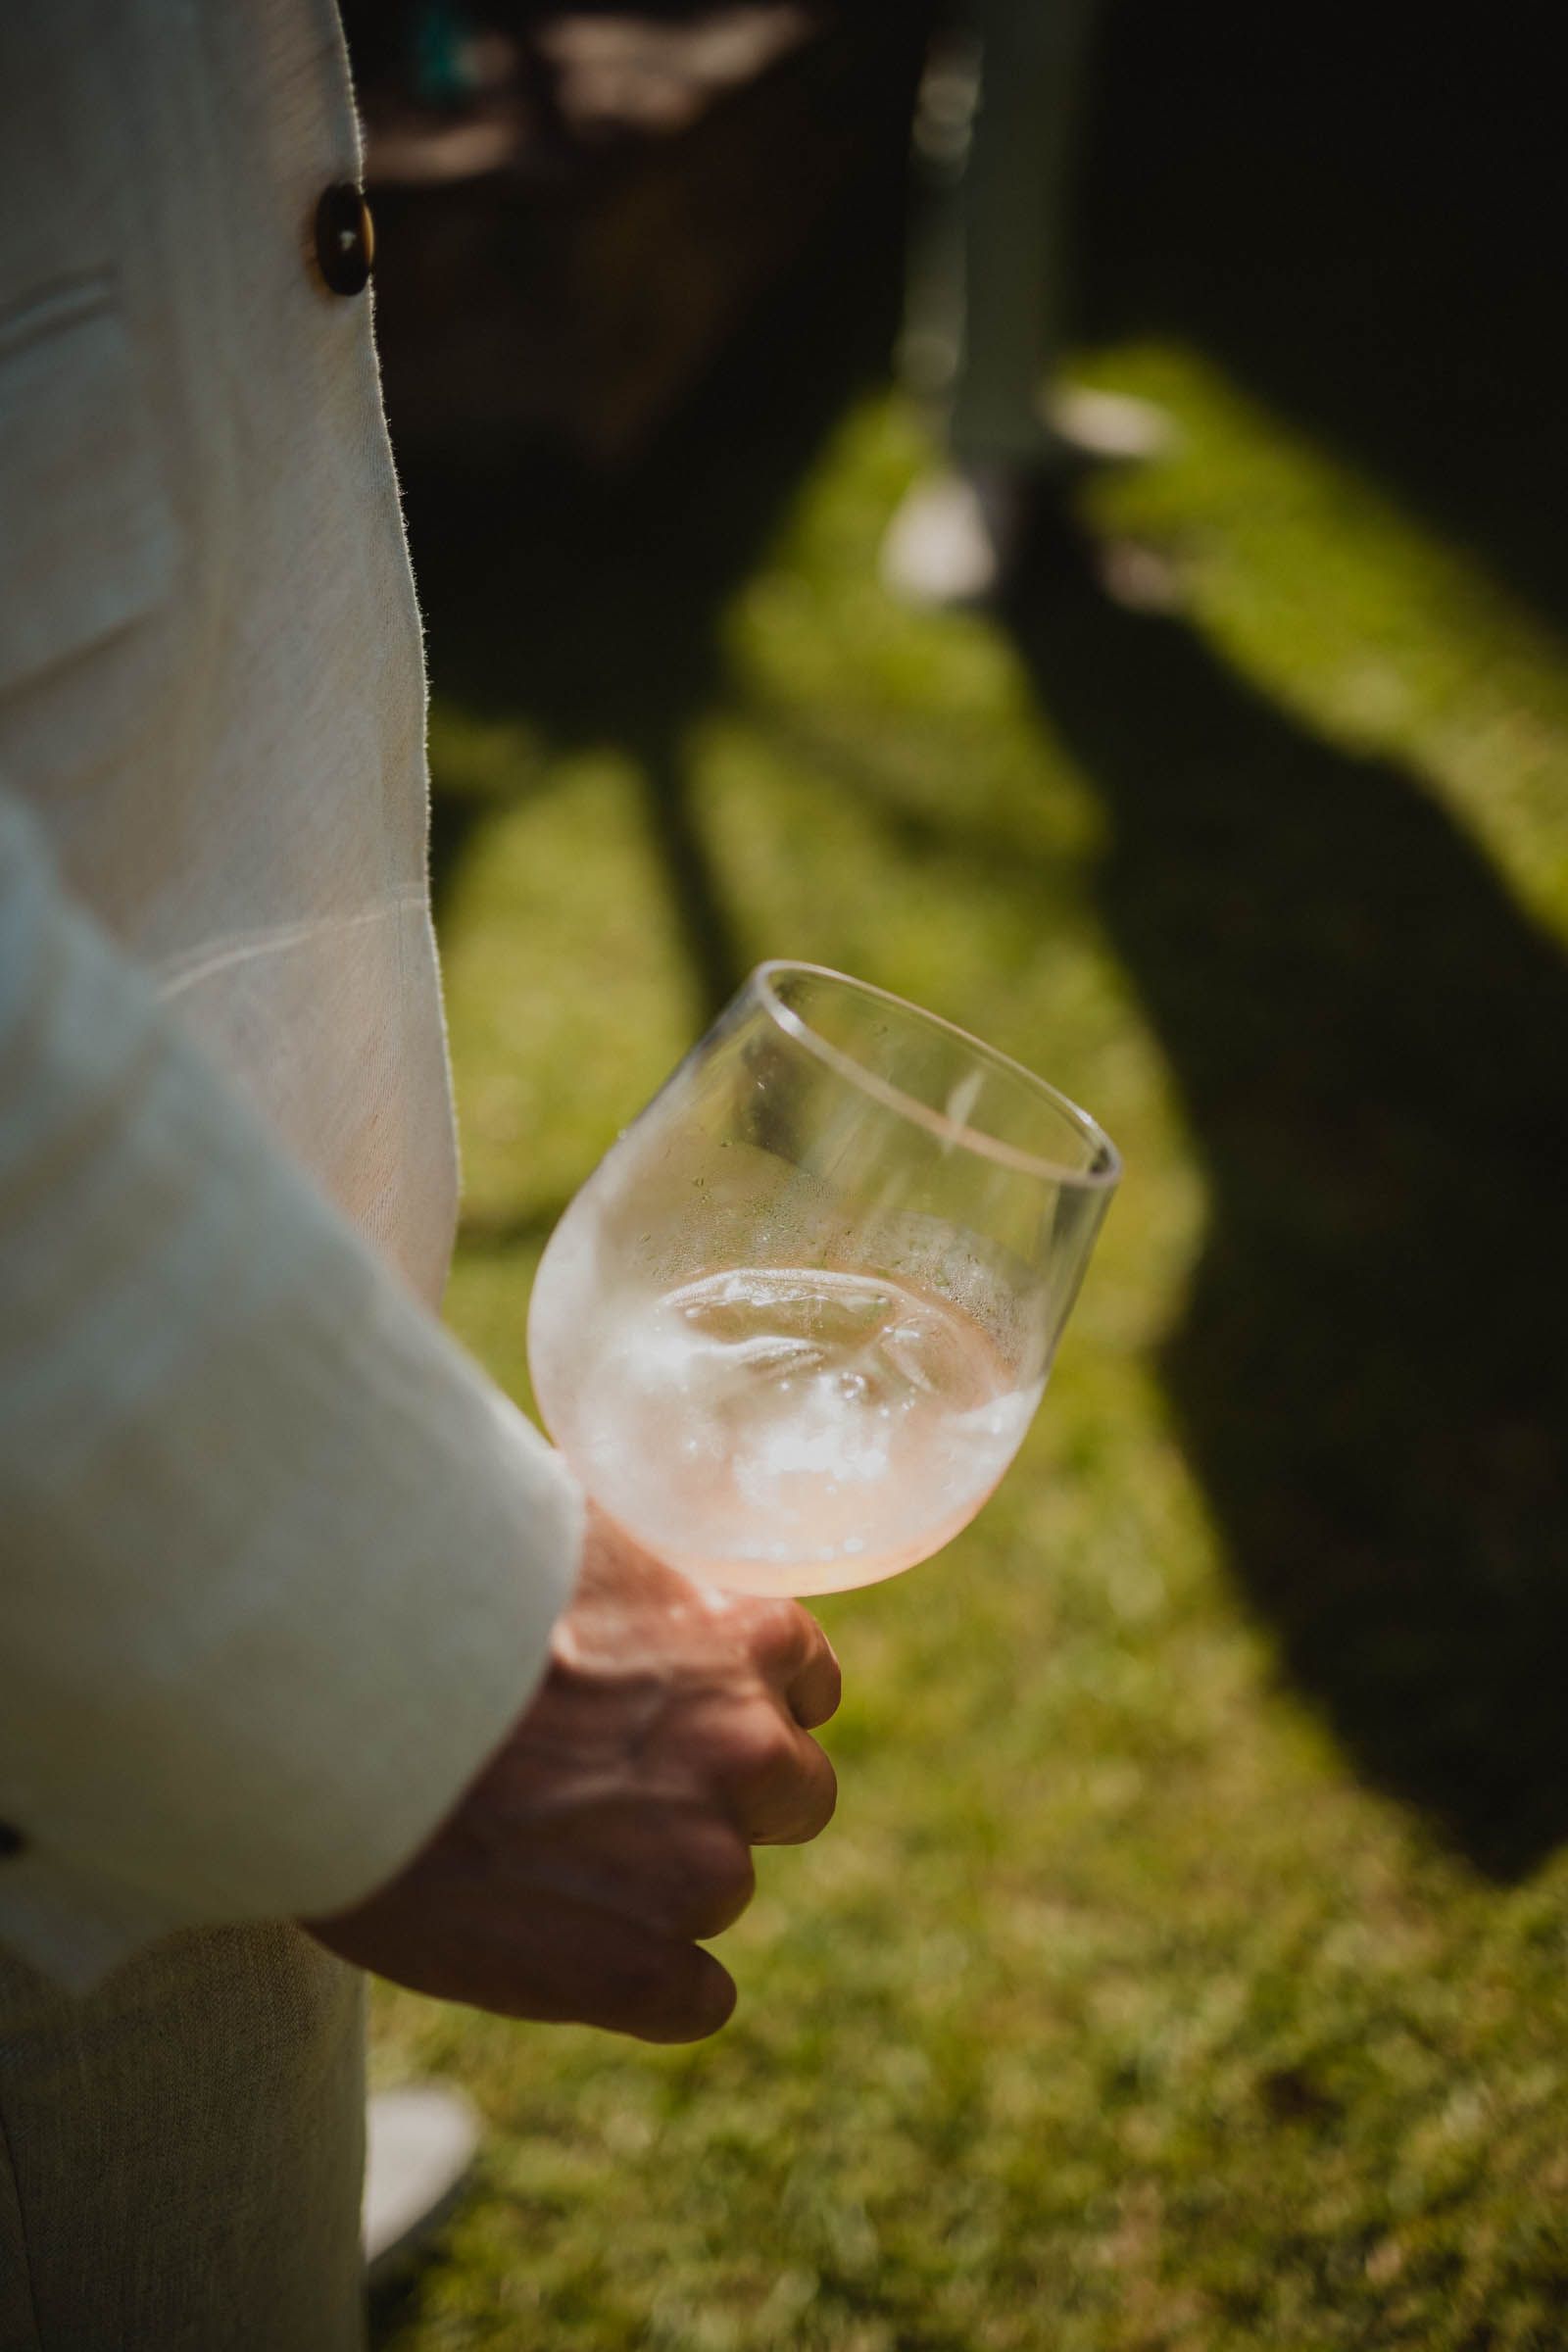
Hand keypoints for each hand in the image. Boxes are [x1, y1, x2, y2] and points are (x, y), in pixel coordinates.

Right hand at [305, 1507, 840, 2040]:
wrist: (333, 1707)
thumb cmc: (434, 1591)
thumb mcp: (565, 1518)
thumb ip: (642, 1550)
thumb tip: (649, 1540)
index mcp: (744, 1637)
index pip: (808, 1680)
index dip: (746, 1698)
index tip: (685, 1711)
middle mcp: (746, 1751)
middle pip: (795, 1793)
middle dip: (725, 1795)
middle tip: (613, 1788)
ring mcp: (696, 1869)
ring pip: (723, 1892)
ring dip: (658, 1882)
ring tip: (540, 1850)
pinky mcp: (635, 1974)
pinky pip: (697, 2000)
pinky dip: (641, 1983)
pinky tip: (559, 1940)